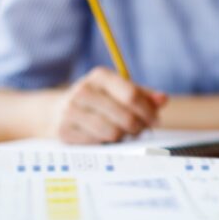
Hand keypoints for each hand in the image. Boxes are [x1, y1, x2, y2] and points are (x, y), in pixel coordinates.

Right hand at [49, 67, 167, 143]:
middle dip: (138, 126)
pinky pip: (97, 143)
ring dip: (124, 136)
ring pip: (112, 132)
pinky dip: (106, 143)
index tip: (155, 120)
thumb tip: (163, 99)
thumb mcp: (118, 91)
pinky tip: (106, 138)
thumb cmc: (98, 100)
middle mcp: (83, 90)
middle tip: (141, 130)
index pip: (131, 95)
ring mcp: (71, 111)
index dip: (148, 110)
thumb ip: (143, 94)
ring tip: (124, 133)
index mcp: (100, 76)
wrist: (55, 112)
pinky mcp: (64, 131)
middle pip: (124, 116)